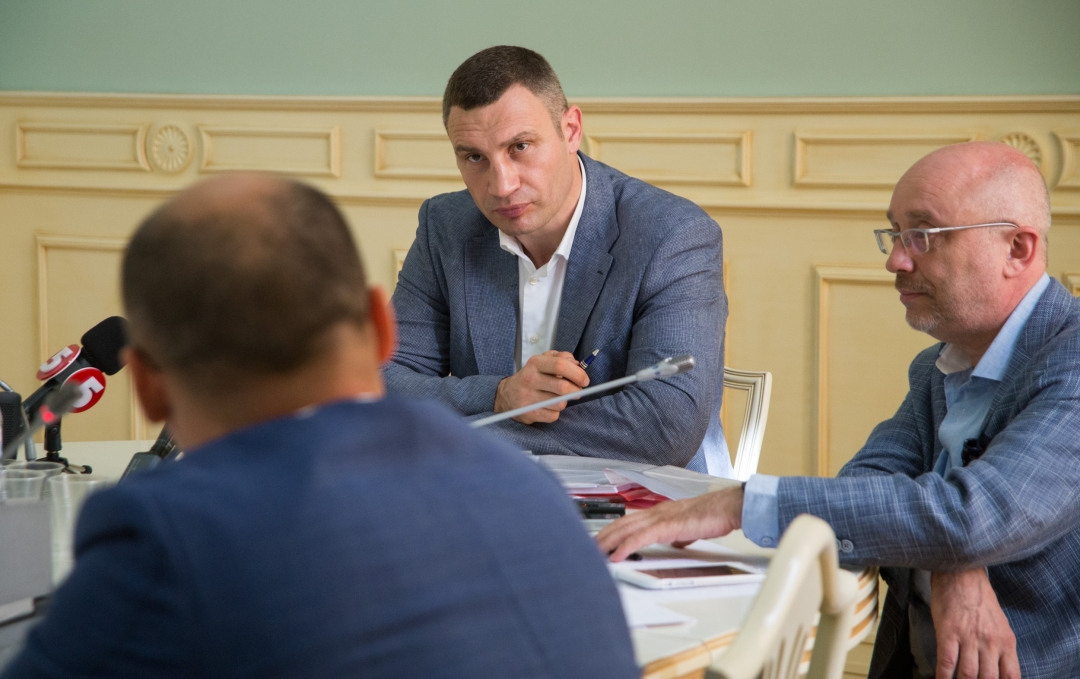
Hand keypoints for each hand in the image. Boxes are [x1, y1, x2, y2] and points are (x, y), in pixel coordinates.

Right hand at [494, 351, 588, 423]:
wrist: (507, 395)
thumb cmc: (531, 376)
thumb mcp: (543, 360)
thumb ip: (561, 357)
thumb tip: (577, 364)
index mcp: (535, 363)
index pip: (561, 365)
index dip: (578, 373)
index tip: (585, 380)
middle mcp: (530, 379)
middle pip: (563, 387)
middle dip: (576, 390)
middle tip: (577, 391)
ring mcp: (528, 398)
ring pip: (560, 403)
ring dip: (564, 402)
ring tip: (557, 398)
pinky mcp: (528, 413)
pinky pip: (553, 415)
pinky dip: (555, 412)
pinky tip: (548, 407)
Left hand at [596, 486, 743, 561]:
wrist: (727, 507)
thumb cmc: (713, 515)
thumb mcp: (690, 528)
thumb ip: (679, 534)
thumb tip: (676, 541)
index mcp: (660, 512)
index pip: (629, 520)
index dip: (612, 530)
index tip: (601, 540)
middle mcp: (656, 512)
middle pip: (621, 523)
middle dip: (603, 536)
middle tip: (589, 548)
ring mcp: (660, 518)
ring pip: (626, 529)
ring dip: (608, 542)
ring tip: (595, 553)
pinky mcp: (667, 526)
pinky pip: (640, 538)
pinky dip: (626, 547)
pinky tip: (617, 556)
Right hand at [931, 569, 1018, 678]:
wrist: (960, 573)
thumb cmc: (979, 597)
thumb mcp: (1000, 623)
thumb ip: (1000, 647)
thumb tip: (997, 670)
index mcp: (1006, 641)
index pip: (1010, 676)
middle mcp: (990, 642)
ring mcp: (969, 638)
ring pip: (968, 675)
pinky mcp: (948, 632)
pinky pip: (946, 662)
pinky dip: (943, 676)